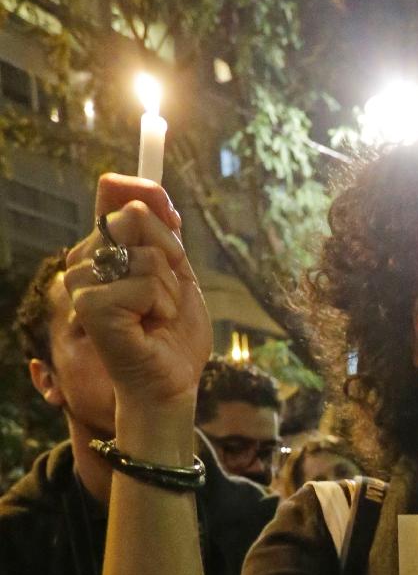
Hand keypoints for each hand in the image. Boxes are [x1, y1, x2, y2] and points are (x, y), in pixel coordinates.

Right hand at [62, 175, 211, 426]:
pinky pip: (144, 283)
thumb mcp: (177, 275)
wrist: (172, 384)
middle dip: (169, 256)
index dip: (144, 191)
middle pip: (134, 215)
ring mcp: (82, 282)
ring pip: (144, 252)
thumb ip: (164, 234)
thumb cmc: (173, 336)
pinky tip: (150, 326)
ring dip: (168, 288)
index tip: (172, 217)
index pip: (112, 193)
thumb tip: (154, 193)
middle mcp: (86, 260)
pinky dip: (162, 305)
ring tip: (157, 315)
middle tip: (165, 295)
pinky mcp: (90, 305)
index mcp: (104, 249)